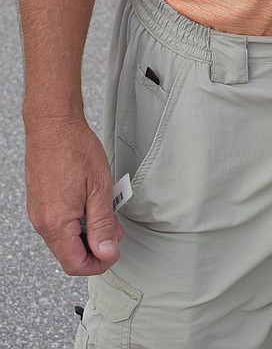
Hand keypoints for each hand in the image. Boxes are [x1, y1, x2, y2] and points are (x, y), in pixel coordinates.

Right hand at [24, 116, 122, 274]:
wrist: (53, 125)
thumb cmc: (74, 148)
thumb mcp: (99, 187)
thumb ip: (103, 224)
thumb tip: (106, 251)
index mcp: (56, 223)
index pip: (75, 264)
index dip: (99, 263)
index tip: (114, 251)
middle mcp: (42, 222)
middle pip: (69, 254)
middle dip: (95, 248)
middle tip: (114, 230)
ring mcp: (38, 213)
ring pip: (64, 239)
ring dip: (86, 234)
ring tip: (104, 213)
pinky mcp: (39, 203)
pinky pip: (58, 224)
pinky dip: (76, 222)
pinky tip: (89, 204)